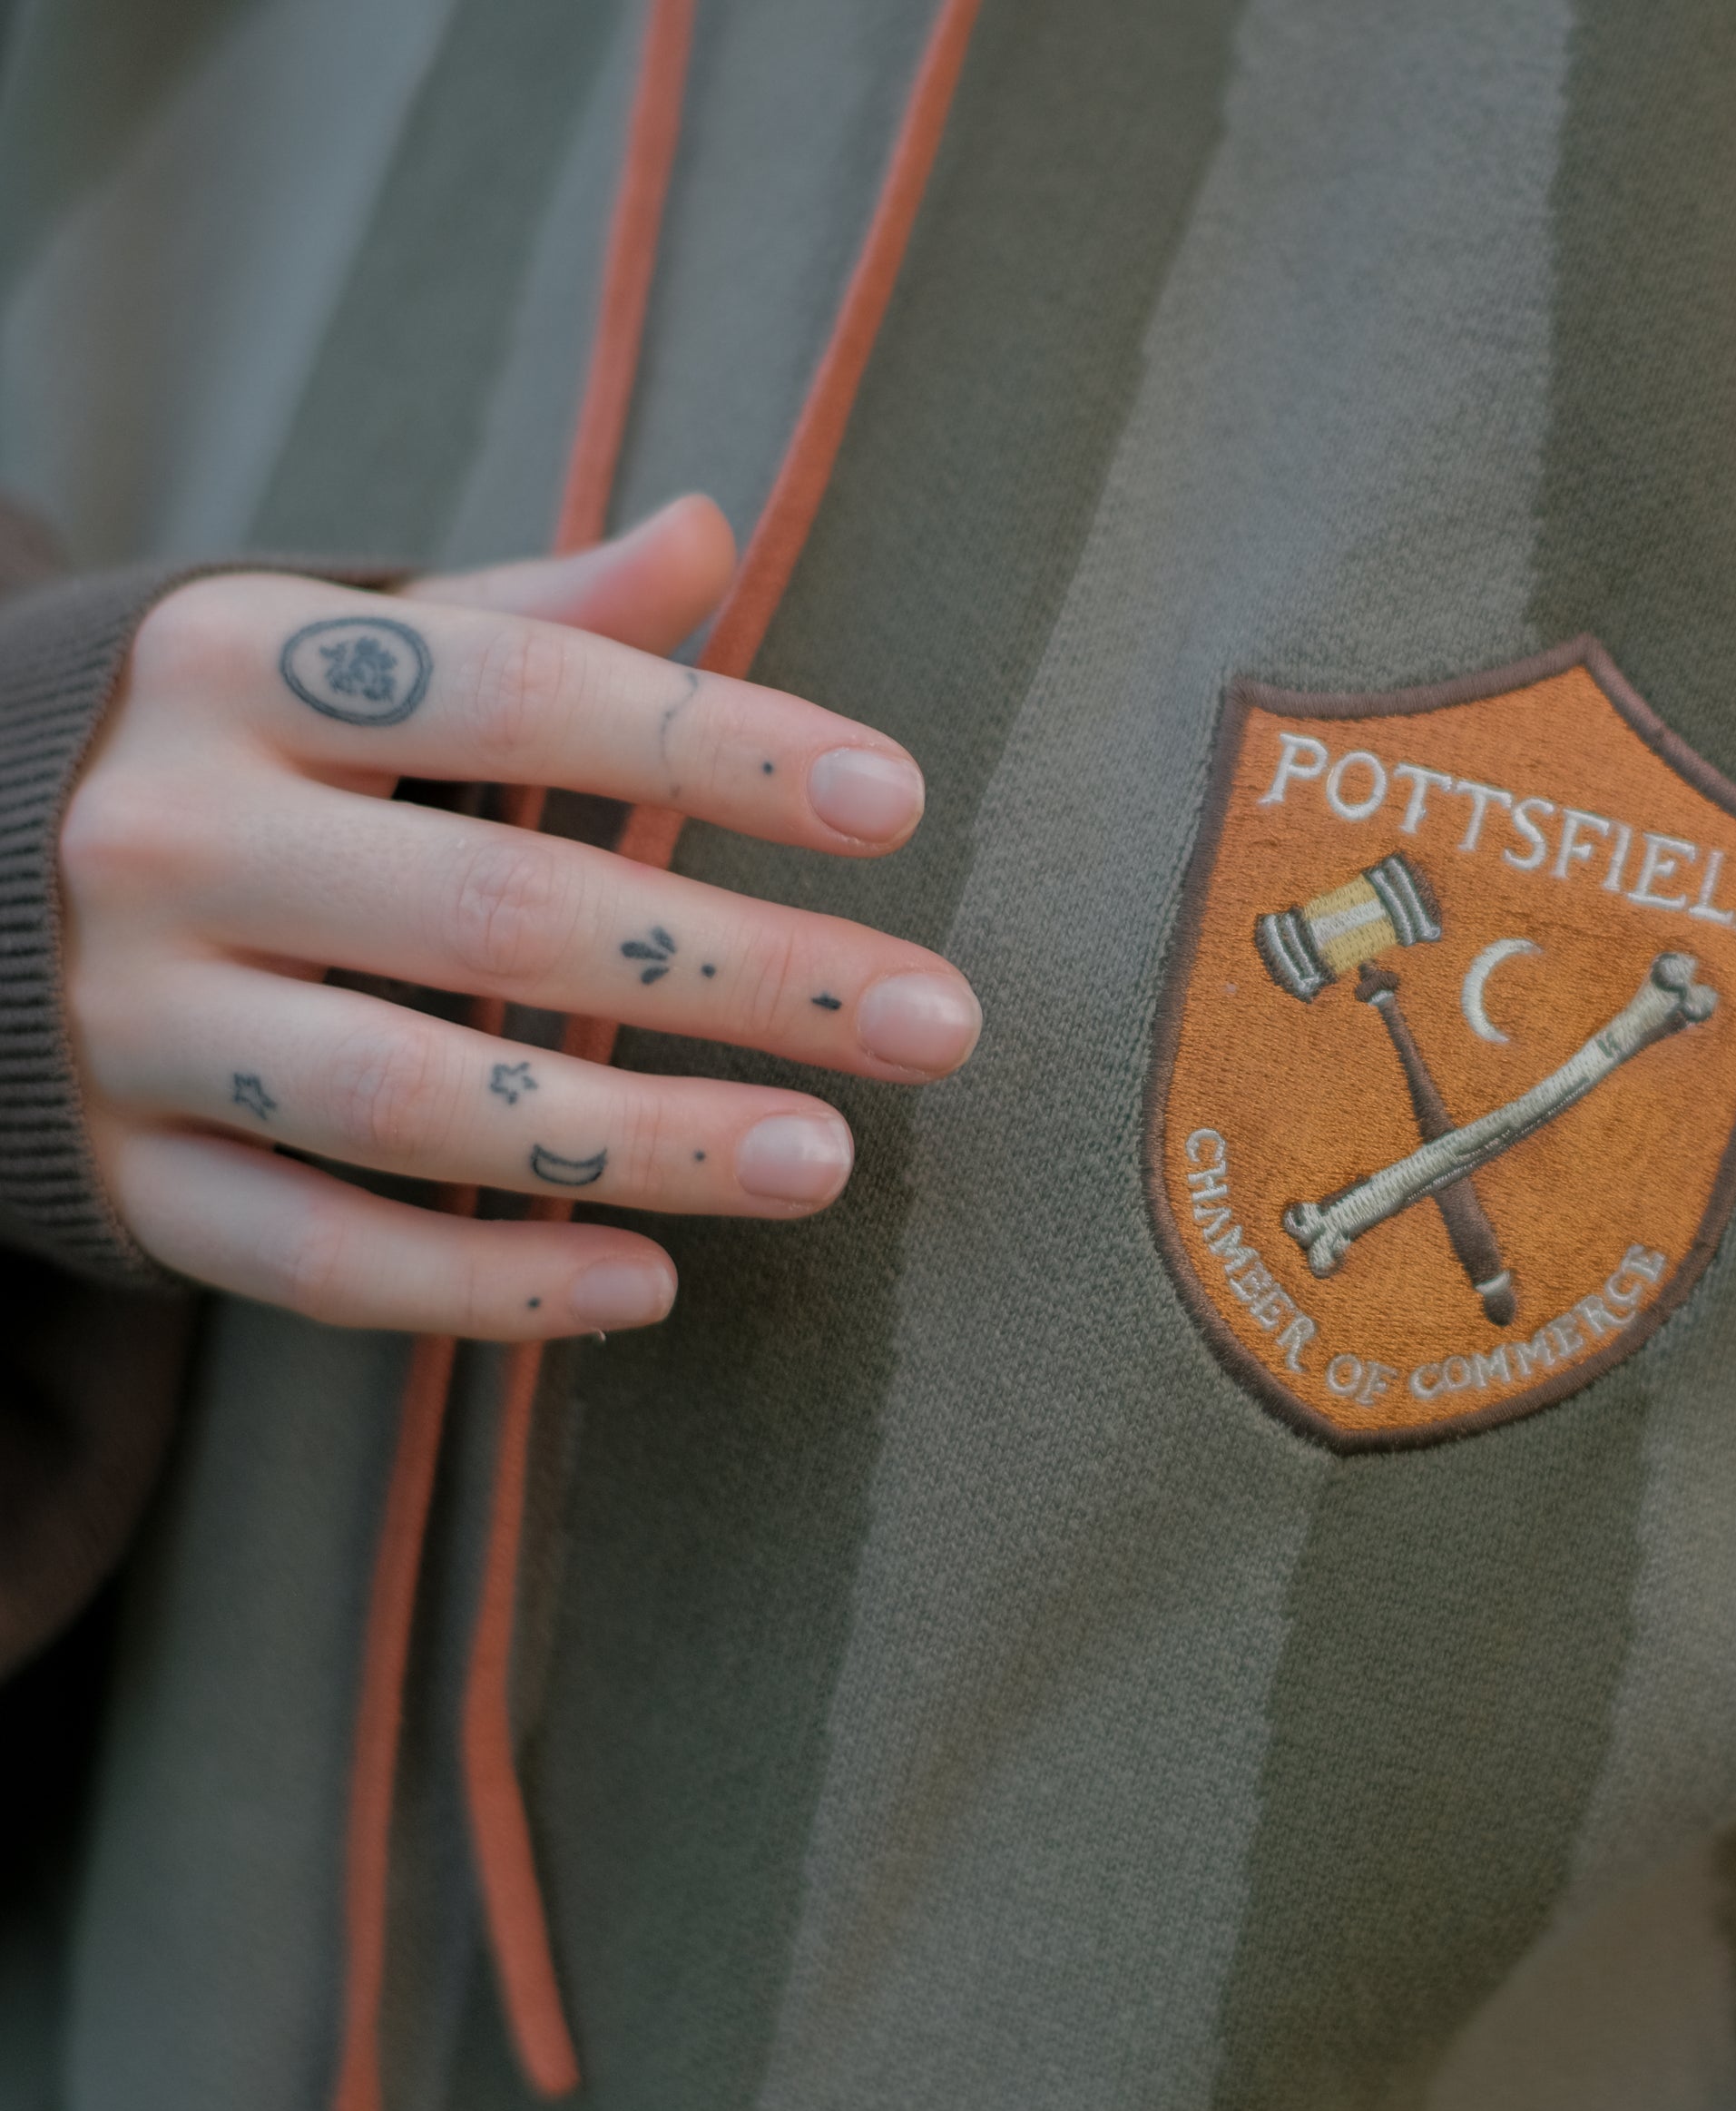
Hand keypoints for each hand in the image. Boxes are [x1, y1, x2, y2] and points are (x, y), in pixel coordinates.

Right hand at [59, 496, 978, 1337]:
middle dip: (744, 973)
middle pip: (502, 916)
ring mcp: (136, 1022)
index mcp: (240, 672)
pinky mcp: (129, 1175)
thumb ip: (529, 615)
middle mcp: (171, 841)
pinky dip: (484, 1284)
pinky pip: (315, 1258)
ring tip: (829, 1160)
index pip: (522, 698)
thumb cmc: (233, 750)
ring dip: (641, 1142)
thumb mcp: (344, 648)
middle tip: (938, 1022)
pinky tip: (651, 1286)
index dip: (720, 749)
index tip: (898, 804)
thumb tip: (707, 530)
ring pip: (414, 1103)